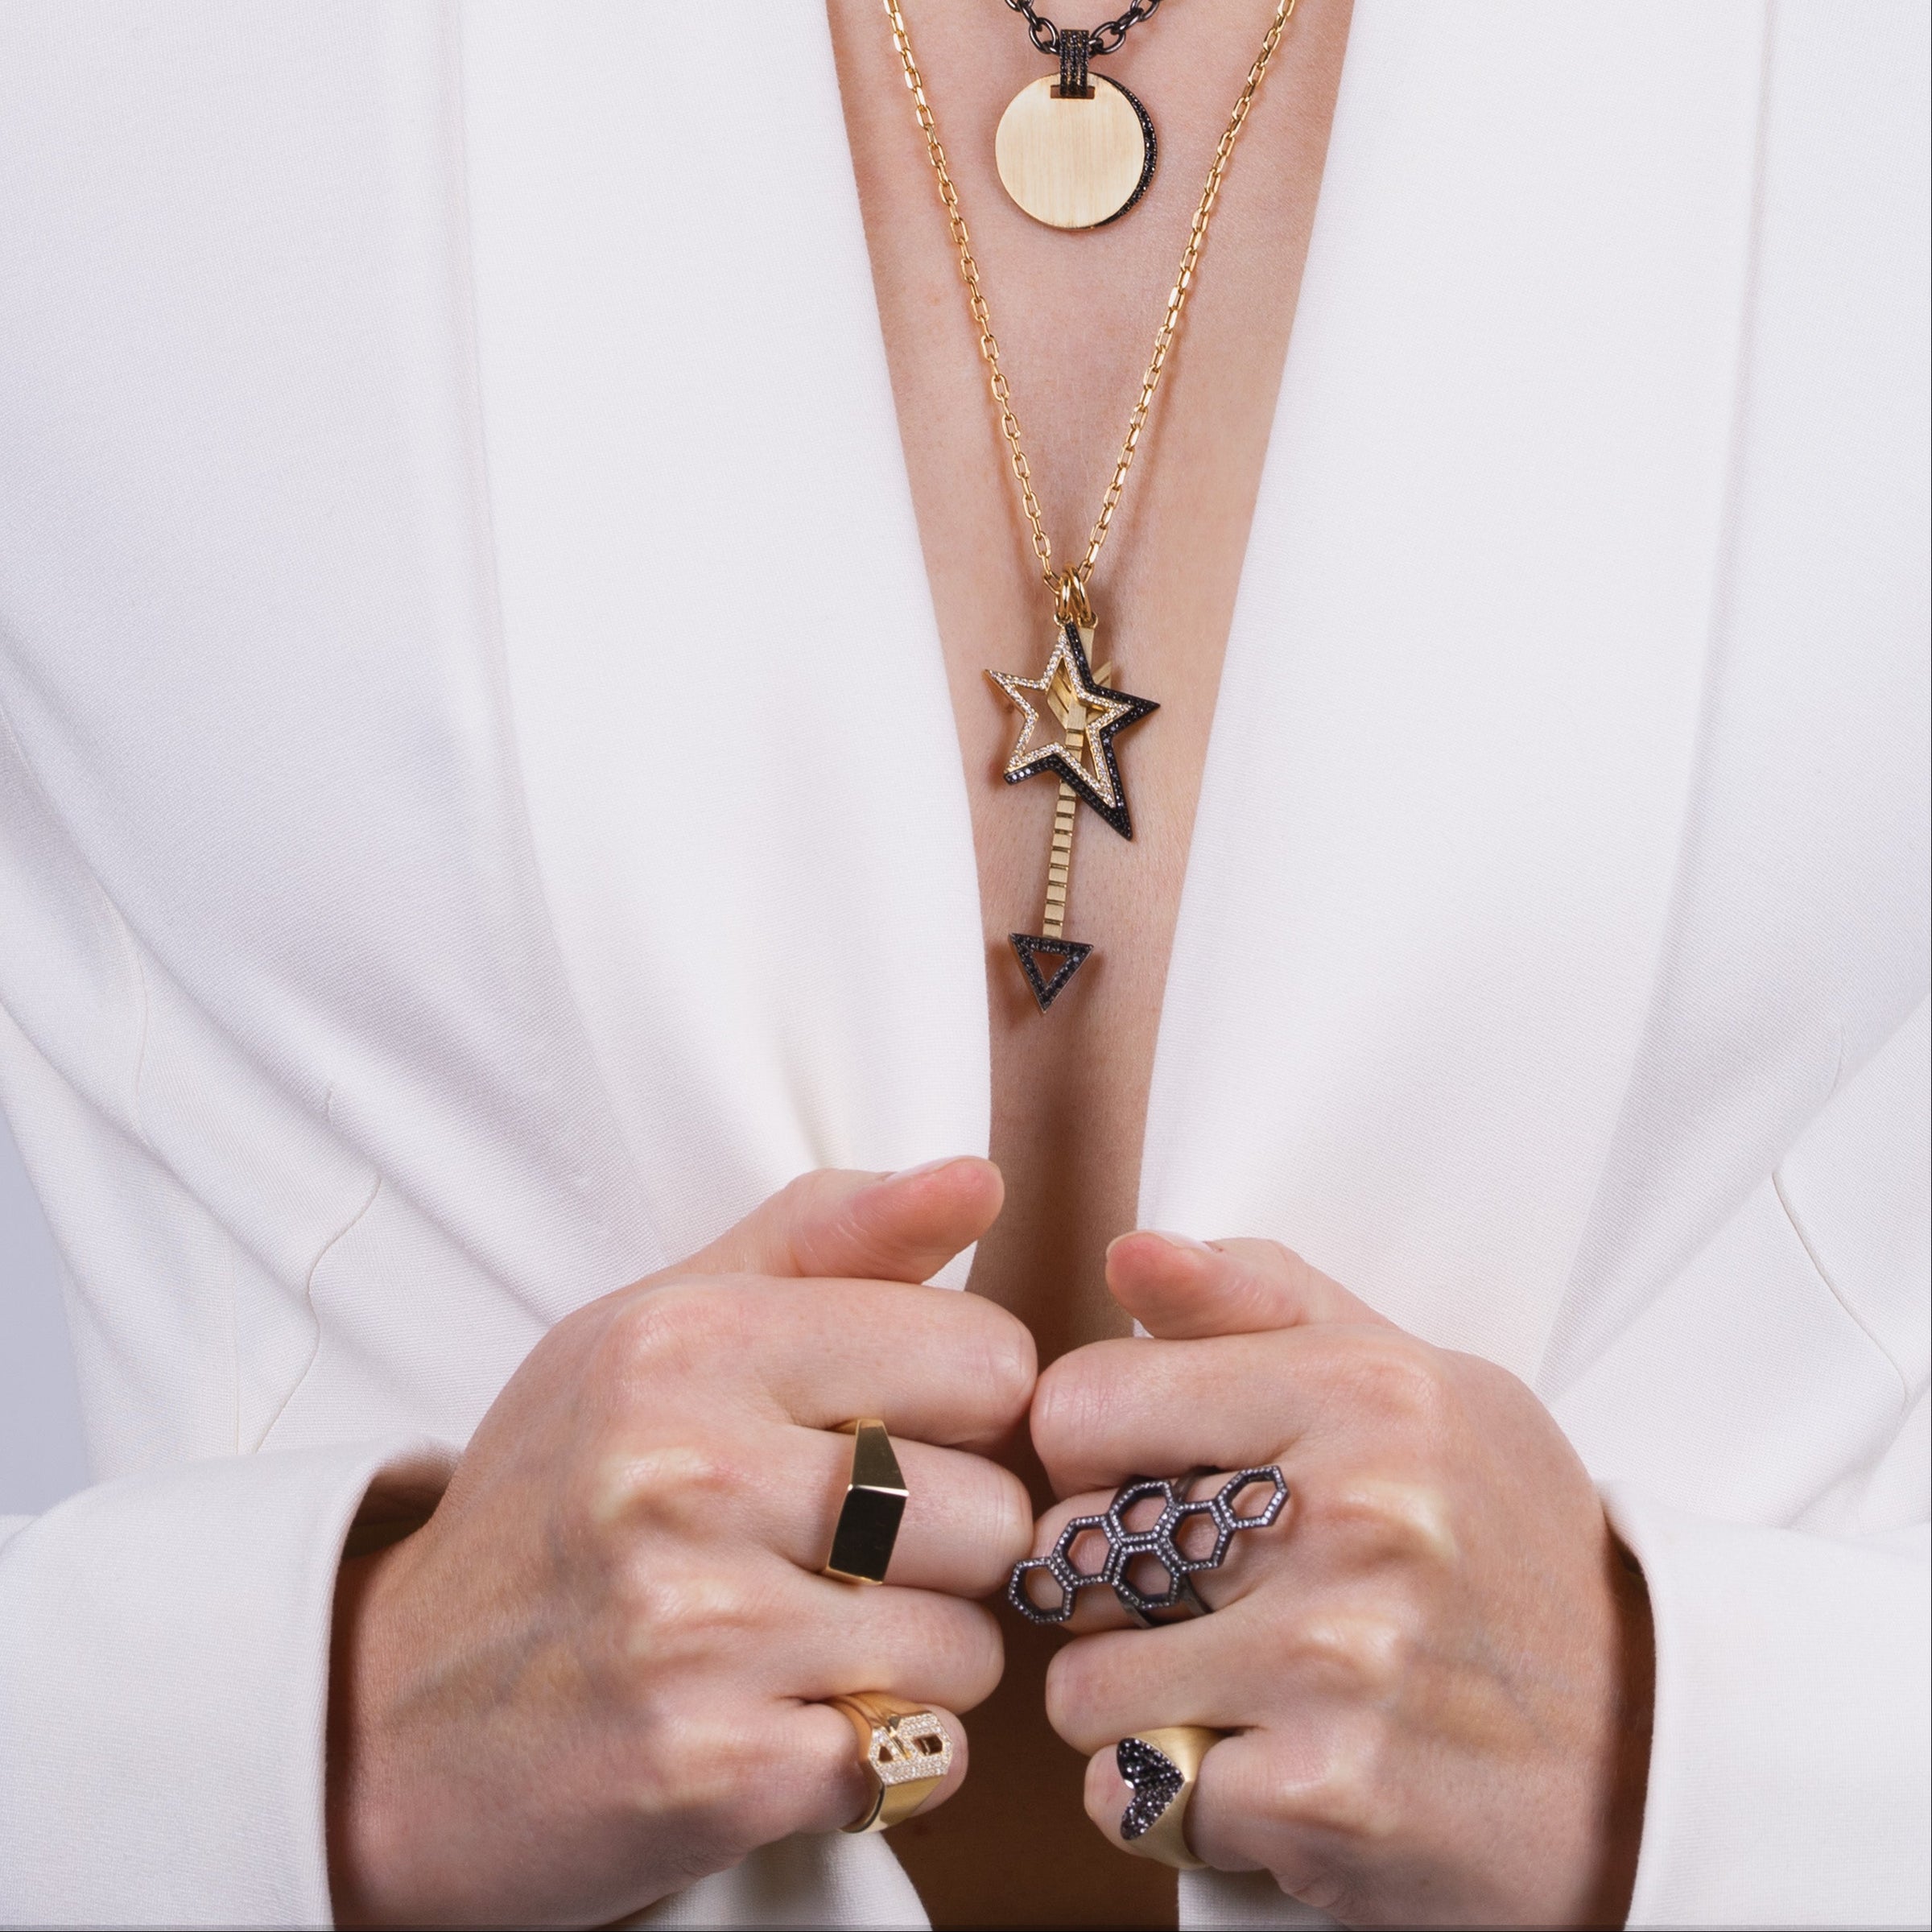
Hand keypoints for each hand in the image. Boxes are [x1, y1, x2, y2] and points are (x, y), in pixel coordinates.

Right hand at [326, 1159, 1034, 1927]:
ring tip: (812, 1636)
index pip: (988, 1360)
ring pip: (971, 1644)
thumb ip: (830, 1236)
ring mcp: (697, 1633)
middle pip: (996, 1511)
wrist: (391, 1710)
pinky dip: (884, 1753)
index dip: (965, 1408)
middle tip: (849, 1554)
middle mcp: (688, 1476)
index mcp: (687, 1342)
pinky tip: (792, 1717)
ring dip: (920, 1656)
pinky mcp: (714, 1774)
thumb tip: (979, 1179)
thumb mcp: (663, 1321)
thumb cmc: (559, 1492)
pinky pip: (923, 1756)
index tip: (895, 1434)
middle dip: (947, 1544)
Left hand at [1029, 1233, 1652, 1927]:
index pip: (1080, 1405)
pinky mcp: (1326, 1799)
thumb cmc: (1503, 1546)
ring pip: (1082, 1690)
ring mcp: (1338, 1664)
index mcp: (1362, 1390)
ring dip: (1136, 1704)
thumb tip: (1132, 1252)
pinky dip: (1177, 1796)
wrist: (1649, 1749)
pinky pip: (1136, 1796)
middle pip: (1070, 1549)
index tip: (1153, 1487)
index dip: (1093, 1456)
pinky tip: (1265, 1765)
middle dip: (1112, 1586)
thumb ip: (1258, 1300)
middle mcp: (1352, 1517)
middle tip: (1209, 1602)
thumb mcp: (1413, 1380)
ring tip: (1235, 1687)